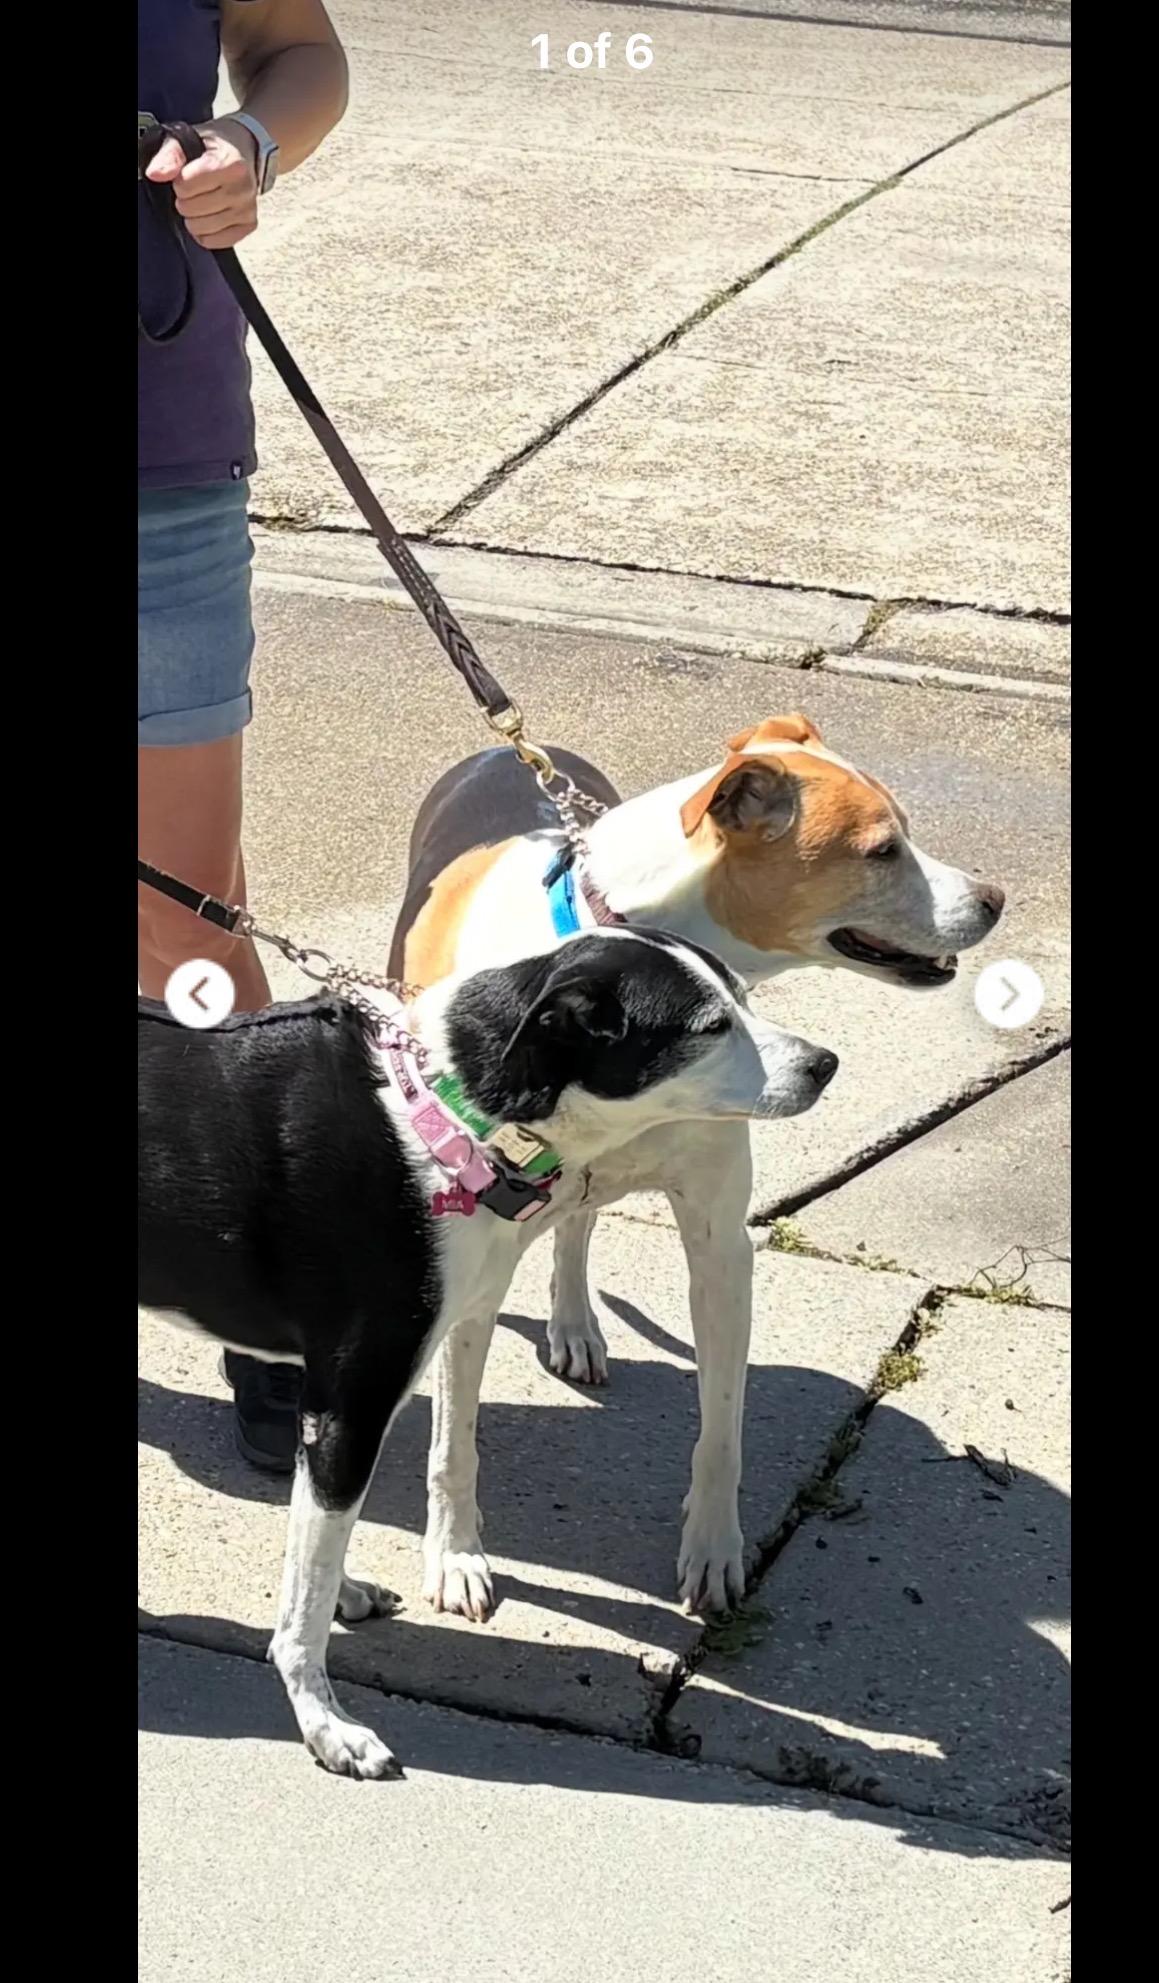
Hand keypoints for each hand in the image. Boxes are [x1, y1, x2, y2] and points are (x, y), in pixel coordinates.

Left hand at [144, 118, 260, 250]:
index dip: (179, 182)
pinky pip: (214, 241)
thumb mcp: (188, 141)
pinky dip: (205, 233)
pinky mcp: (248, 226)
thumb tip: (156, 174)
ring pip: (201, 228)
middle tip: (193, 190)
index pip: (186, 185)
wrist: (242, 151)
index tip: (187, 174)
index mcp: (231, 164)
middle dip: (185, 200)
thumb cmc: (213, 148)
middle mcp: (243, 188)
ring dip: (193, 217)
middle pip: (192, 209)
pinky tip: (208, 216)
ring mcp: (247, 209)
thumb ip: (170, 155)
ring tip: (201, 202)